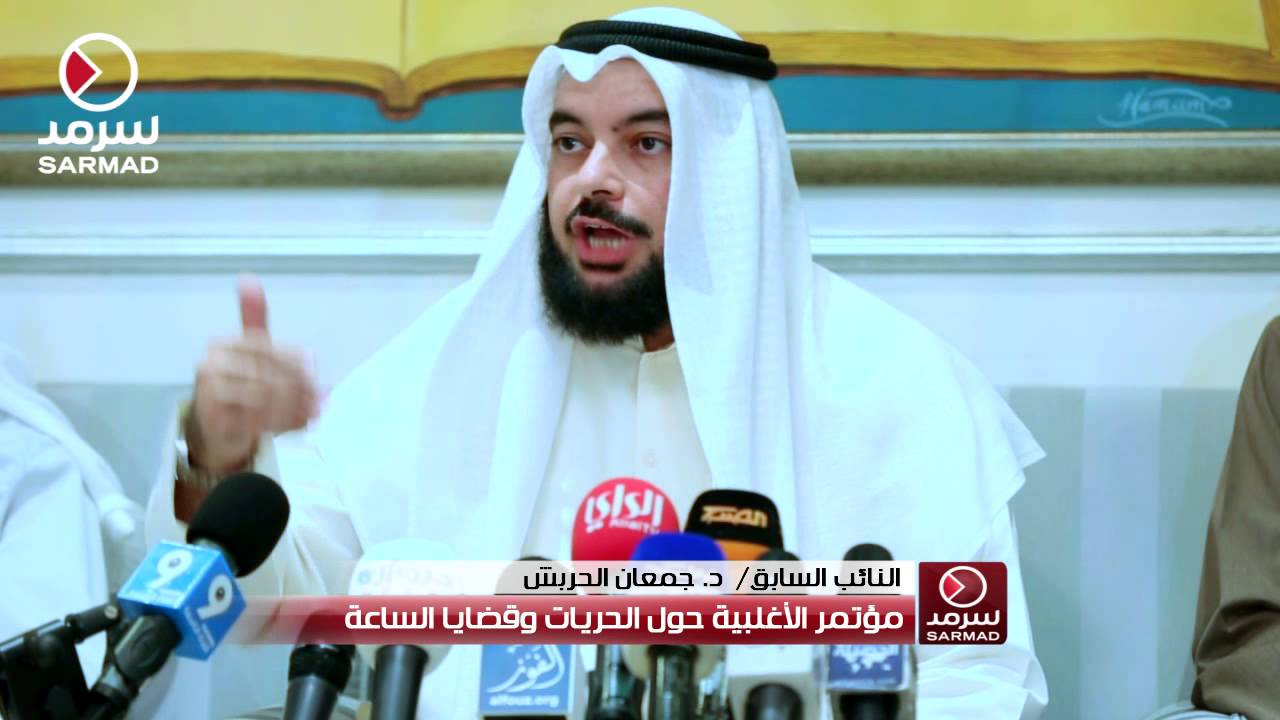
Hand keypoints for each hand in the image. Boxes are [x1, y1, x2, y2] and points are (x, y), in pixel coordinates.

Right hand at [187, 275, 318, 472]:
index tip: (317, 380)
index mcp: (225, 344)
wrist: (217, 431)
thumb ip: (257, 322)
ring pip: (265, 396)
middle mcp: (211, 364)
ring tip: (312, 416)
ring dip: (294, 409)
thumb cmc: (241, 388)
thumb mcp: (255, 354)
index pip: (270, 350)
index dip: (297, 365)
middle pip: (269, 374)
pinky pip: (254, 418)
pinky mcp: (213, 417)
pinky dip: (281, 423)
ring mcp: (208, 392)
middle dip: (300, 391)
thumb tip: (247, 277)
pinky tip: (297, 427)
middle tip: (321, 405)